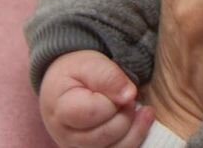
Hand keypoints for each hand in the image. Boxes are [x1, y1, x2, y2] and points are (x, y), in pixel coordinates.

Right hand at [39, 49, 154, 147]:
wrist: (62, 88)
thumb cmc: (75, 74)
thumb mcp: (89, 64)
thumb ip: (109, 76)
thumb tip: (129, 95)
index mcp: (61, 110)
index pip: (94, 112)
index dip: (113, 99)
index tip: (120, 85)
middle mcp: (66, 137)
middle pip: (106, 134)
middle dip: (125, 113)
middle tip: (128, 96)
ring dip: (134, 128)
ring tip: (140, 108)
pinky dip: (134, 138)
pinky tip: (140, 121)